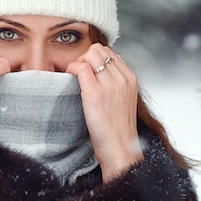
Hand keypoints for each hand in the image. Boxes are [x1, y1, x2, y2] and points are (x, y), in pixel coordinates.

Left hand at [66, 44, 143, 181]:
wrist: (120, 150)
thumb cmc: (118, 130)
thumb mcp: (124, 101)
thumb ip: (116, 85)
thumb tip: (98, 74)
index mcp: (130, 79)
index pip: (110, 52)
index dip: (95, 58)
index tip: (87, 71)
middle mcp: (122, 78)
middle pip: (99, 49)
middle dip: (85, 57)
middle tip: (79, 74)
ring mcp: (110, 85)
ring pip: (90, 54)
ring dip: (78, 62)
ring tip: (75, 78)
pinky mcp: (95, 93)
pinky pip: (80, 67)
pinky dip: (72, 69)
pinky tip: (70, 79)